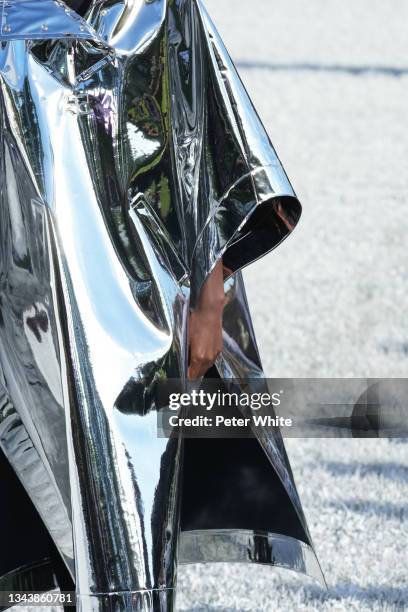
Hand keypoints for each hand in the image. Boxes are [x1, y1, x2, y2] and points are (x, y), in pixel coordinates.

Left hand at [188, 259, 225, 378]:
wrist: (209, 310)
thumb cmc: (194, 321)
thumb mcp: (185, 337)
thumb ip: (184, 352)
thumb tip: (183, 361)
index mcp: (199, 356)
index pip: (192, 375)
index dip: (186, 379)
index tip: (181, 380)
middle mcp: (208, 358)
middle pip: (200, 374)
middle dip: (193, 375)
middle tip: (185, 375)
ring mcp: (215, 354)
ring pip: (207, 367)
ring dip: (200, 369)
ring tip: (192, 368)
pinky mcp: (219, 349)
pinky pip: (211, 360)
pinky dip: (205, 362)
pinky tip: (201, 357)